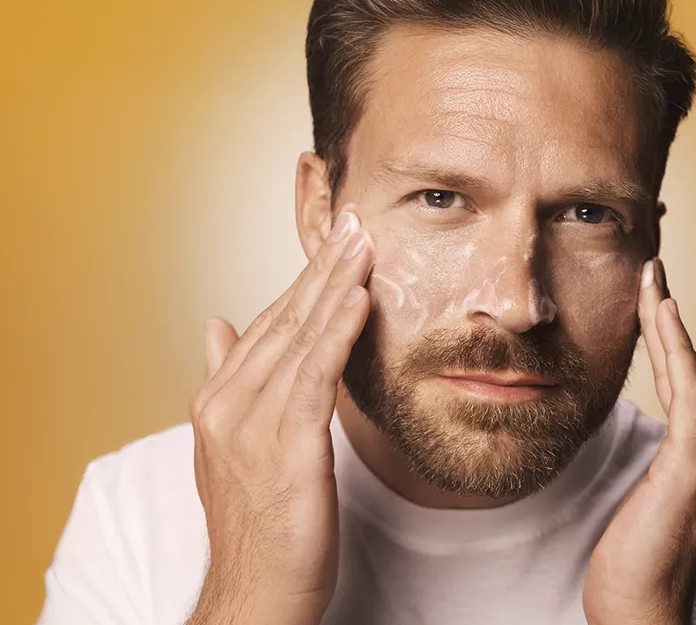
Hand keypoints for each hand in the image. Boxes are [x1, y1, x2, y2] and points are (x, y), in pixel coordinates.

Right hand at [186, 208, 373, 624]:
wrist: (253, 592)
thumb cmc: (255, 520)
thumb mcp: (230, 444)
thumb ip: (227, 378)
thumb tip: (216, 324)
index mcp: (219, 398)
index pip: (268, 323)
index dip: (303, 280)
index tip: (333, 242)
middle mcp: (229, 403)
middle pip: (285, 319)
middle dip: (323, 267)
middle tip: (353, 222)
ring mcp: (252, 424)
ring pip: (300, 337)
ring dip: (335, 285)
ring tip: (363, 243)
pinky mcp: (286, 446)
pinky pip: (316, 375)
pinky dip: (338, 331)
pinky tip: (359, 298)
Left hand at [582, 257, 695, 624]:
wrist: (643, 608)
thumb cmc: (647, 550)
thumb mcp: (674, 488)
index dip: (678, 342)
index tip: (658, 299)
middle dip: (668, 321)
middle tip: (650, 271)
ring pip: (692, 374)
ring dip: (667, 321)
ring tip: (650, 277)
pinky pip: (688, 391)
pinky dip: (675, 347)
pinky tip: (661, 311)